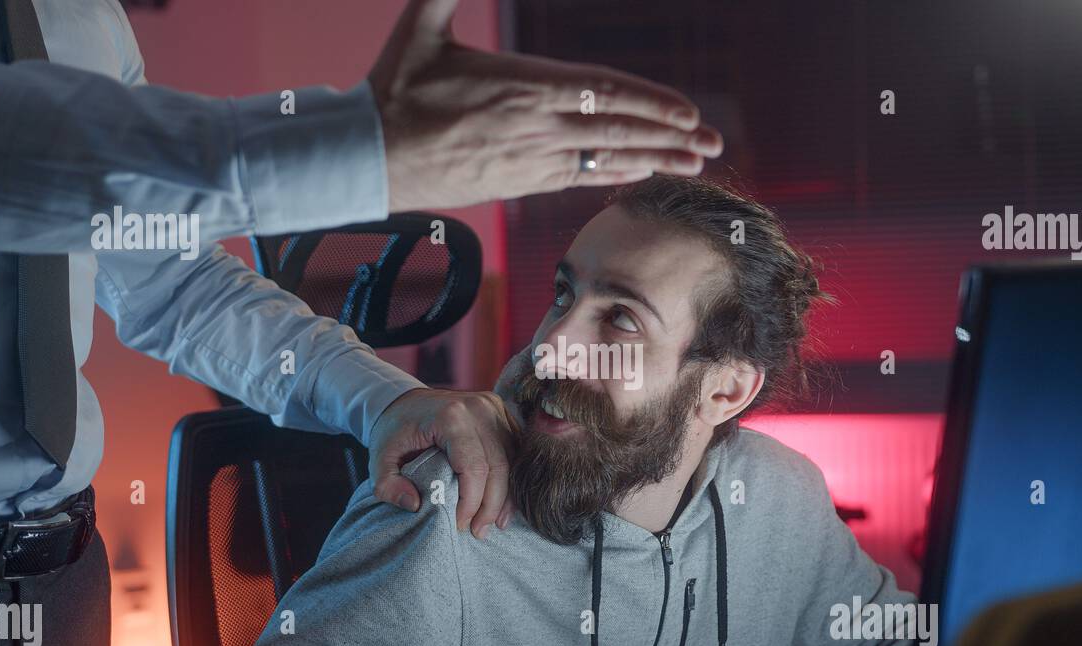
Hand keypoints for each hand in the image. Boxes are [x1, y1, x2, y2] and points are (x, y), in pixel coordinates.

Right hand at [368, 0, 723, 212]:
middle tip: (714, 145)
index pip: (603, 93)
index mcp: (522, 86)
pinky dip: (615, 173)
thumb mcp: (420, 28)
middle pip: (617, 131)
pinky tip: (642, 172)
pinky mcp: (520, 181)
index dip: (651, 103)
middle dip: (671, 137)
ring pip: (605, 158)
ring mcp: (530, 158)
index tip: (688, 113)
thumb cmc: (391, 91)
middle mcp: (535, 126)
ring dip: (654, 160)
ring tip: (695, 164)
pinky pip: (580, 177)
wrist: (367, 158)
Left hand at [368, 388, 518, 538]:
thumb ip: (388, 486)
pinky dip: (511, 479)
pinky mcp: (501, 412)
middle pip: (499, 466)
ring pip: (512, 459)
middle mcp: (478, 408)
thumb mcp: (378, 459)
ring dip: (506, 496)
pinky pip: (515, 450)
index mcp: (451, 416)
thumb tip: (415, 505)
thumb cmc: (394, 431)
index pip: (473, 468)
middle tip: (478, 531)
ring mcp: (493, 407)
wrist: (404, 401)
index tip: (458, 524)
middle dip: (491, 505)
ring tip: (494, 523)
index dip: (470, 502)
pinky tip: (502, 504)